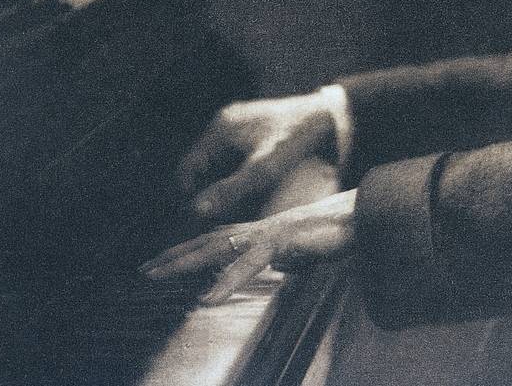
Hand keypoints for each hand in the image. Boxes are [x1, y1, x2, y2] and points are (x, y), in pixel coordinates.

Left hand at [140, 189, 357, 304]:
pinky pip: (249, 263)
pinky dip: (226, 281)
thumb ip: (289, 257)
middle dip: (176, 255)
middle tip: (144, 271)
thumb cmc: (341, 230)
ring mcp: (272, 232)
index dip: (191, 249)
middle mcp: (262, 228)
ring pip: (220, 247)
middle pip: (210, 241)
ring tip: (158, 276)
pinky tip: (207, 297)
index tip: (163, 262)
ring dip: (186, 262)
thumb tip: (281, 265)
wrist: (367, 214)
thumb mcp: (308, 250)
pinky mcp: (286, 240)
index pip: (220, 239)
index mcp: (265, 232)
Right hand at [179, 92, 350, 218]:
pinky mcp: (263, 140)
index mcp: (221, 128)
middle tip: (225, 225)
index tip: (205, 223)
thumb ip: (232, 189)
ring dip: (230, 195)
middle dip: (213, 199)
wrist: (339, 117)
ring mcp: (246, 133)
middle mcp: (229, 128)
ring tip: (243, 219)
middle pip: (205, 173)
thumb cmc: (302, 137)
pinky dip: (247, 186)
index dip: (193, 199)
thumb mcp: (266, 167)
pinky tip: (261, 205)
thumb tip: (195, 212)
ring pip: (225, 173)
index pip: (188, 171)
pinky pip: (244, 168)